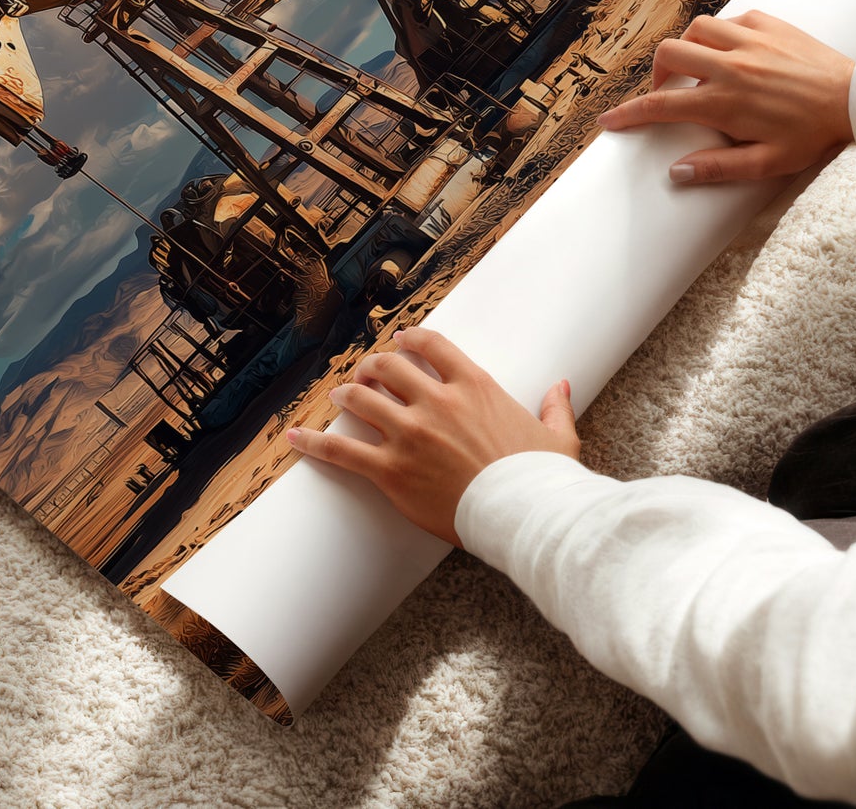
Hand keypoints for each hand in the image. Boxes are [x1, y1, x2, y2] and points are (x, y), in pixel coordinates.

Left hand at [285, 328, 577, 546]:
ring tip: (339, 396)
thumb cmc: (542, 479)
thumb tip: (561, 386)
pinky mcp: (391, 470)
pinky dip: (314, 442)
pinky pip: (342, 450)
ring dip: (347, 394)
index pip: (431, 346)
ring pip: (362, 399)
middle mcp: (437, 402)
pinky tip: (294, 437)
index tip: (400, 341)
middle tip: (366, 373)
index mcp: (474, 386)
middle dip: (372, 366)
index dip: (410, 339)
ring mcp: (410, 434)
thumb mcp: (557, 437)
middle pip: (388, 367)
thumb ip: (555, 407)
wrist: (526, 516)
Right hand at [599, 10, 854, 183]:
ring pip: (695, 29)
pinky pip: (730, 20)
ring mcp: (749, 40)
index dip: (628, 114)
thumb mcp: (767, 163)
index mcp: (725, 102)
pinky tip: (733, 52)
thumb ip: (719, 168)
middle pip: (669, 54)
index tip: (609, 121)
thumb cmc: (813, 135)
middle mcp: (730, 65)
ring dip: (688, 48)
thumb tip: (676, 172)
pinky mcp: (768, 24)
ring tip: (698, 68)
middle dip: (657, 73)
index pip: (661, 106)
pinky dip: (721, 34)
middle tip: (668, 92)